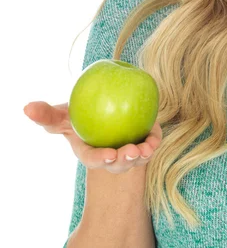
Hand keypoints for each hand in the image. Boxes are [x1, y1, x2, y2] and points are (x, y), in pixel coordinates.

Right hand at [23, 100, 161, 173]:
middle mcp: (112, 156)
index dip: (101, 159)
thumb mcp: (63, 115)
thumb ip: (47, 115)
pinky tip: (154, 138)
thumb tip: (27, 107)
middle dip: (124, 161)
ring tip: (145, 149)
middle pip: (118, 164)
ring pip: (137, 158)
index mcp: (91, 153)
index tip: (109, 156)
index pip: (95, 159)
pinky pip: (151, 143)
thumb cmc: (80, 115)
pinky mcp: (145, 140)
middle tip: (130, 153)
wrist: (106, 108)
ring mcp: (129, 150)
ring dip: (142, 155)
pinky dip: (153, 142)